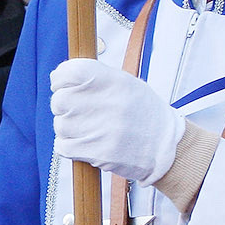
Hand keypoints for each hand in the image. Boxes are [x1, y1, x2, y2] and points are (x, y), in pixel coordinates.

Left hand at [51, 58, 183, 184]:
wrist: (166, 146)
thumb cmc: (141, 112)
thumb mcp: (125, 83)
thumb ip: (94, 77)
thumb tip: (59, 78)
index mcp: (113, 80)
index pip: (68, 72)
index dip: (60, 79)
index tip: (62, 85)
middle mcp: (107, 102)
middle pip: (59, 101)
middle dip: (64, 107)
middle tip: (80, 112)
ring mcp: (101, 129)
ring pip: (61, 125)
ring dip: (69, 129)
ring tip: (90, 129)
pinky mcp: (97, 153)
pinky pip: (62, 147)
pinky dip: (68, 146)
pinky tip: (85, 143)